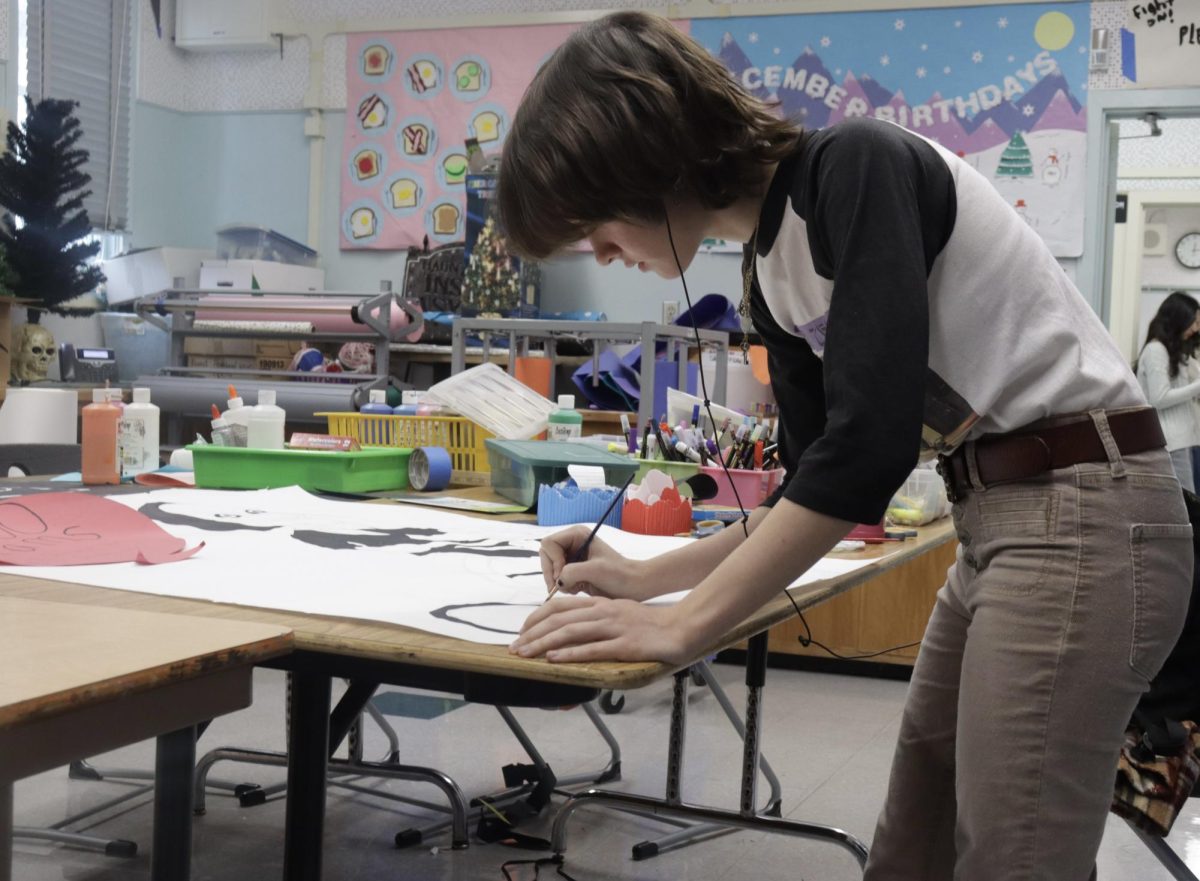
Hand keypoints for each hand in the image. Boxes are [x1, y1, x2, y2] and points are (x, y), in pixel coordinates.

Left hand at [510, 594, 692, 663]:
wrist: (680, 628)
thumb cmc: (650, 624)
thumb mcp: (619, 613)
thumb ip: (597, 618)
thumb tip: (574, 630)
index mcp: (600, 604)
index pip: (560, 606)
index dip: (537, 617)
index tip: (522, 631)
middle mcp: (603, 612)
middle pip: (559, 619)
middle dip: (533, 633)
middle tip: (515, 647)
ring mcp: (613, 627)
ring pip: (570, 633)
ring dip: (544, 644)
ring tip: (526, 654)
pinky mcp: (624, 645)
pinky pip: (593, 649)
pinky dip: (571, 654)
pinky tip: (554, 660)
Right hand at [538, 526, 649, 600]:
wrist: (633, 587)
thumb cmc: (619, 575)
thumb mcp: (595, 570)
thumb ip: (571, 572)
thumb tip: (557, 581)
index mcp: (577, 534)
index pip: (548, 544)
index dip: (553, 561)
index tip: (563, 575)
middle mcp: (572, 543)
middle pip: (546, 557)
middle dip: (552, 573)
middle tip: (565, 586)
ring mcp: (572, 558)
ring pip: (549, 570)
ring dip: (558, 582)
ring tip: (576, 587)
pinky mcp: (573, 572)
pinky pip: (557, 580)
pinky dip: (564, 587)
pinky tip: (579, 588)